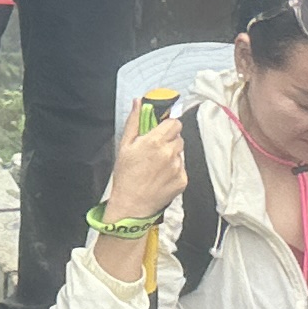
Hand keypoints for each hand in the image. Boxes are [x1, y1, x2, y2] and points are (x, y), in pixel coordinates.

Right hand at [101, 108, 188, 230]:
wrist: (131, 206)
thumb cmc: (125, 176)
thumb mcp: (124, 146)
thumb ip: (134, 121)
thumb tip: (138, 102)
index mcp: (155, 141)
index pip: (175, 123)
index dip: (168, 125)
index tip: (161, 130)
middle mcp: (170, 153)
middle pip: (179, 137)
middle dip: (169, 140)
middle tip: (155, 150)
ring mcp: (178, 167)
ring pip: (181, 152)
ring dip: (172, 155)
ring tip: (156, 166)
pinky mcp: (183, 180)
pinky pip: (182, 168)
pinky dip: (174, 170)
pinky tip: (161, 176)